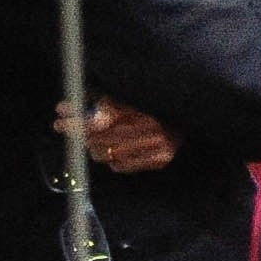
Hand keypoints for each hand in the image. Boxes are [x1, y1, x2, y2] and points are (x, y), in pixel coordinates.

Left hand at [58, 99, 174, 175]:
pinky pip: (120, 166)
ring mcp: (156, 148)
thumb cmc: (160, 102)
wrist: (200, 111)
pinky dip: (112, 158)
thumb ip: (105, 102)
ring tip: (94, 136)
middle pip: (98, 138)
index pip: (98, 120)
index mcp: (141, 108)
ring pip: (104, 154)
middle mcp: (150, 129)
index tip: (60, 116)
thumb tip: (70, 108)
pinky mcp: (160, 161)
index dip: (75, 120)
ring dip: (93, 145)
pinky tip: (114, 148)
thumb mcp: (134, 94)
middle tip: (66, 124)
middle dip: (78, 131)